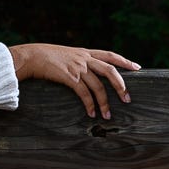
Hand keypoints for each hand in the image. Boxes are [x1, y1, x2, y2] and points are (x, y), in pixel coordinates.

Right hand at [9, 43, 140, 118]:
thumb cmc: (45, 57)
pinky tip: (91, 113)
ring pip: (98, 86)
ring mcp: (77, 68)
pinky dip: (90, 104)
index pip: (110, 55)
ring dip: (104, 102)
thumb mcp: (66, 55)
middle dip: (121, 85)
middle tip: (127, 99)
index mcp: (85, 52)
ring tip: (107, 115)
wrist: (31, 55)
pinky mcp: (69, 78)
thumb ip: (77, 62)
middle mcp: (84, 59)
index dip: (125, 61)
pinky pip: (84, 93)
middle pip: (110, 70)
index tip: (137, 68)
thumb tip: (85, 73)